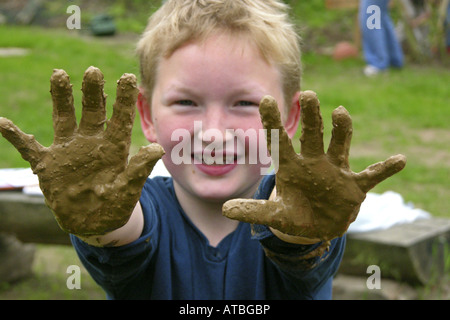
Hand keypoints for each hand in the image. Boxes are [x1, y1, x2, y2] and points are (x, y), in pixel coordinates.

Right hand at [0, 67, 163, 235]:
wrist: (92, 223)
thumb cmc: (114, 206)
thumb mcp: (128, 190)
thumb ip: (138, 169)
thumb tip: (157, 148)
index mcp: (113, 148)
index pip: (120, 119)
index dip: (124, 99)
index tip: (128, 77)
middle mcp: (91, 143)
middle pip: (92, 112)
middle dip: (92, 93)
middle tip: (94, 72)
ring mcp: (68, 151)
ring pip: (63, 119)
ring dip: (61, 99)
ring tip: (59, 74)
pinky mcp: (48, 164)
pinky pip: (28, 148)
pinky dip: (15, 137)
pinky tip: (2, 123)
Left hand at [222, 91, 405, 240]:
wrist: (319, 226)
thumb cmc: (295, 215)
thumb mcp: (275, 215)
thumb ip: (253, 211)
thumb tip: (226, 210)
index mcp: (292, 167)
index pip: (280, 140)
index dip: (273, 122)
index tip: (266, 99)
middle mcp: (314, 162)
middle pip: (313, 135)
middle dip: (312, 116)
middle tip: (308, 95)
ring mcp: (336, 172)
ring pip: (340, 144)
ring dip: (342, 129)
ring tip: (340, 112)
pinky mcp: (354, 186)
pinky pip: (372, 175)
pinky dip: (385, 169)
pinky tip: (399, 160)